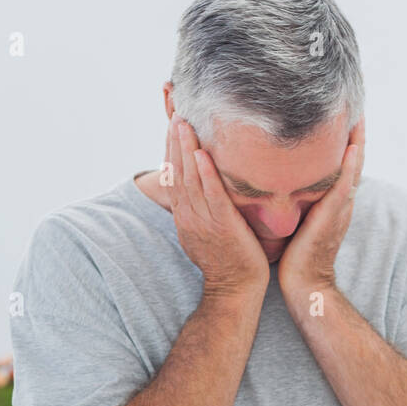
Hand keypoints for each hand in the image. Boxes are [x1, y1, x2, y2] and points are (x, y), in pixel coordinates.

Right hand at [162, 115, 269, 296]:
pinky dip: (206, 175)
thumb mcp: (208, 233)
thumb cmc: (229, 262)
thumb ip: (204, 210)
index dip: (171, 150)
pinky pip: (212, 196)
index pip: (174, 178)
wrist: (235, 291)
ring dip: (185, 150)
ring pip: (190, 180)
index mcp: (185, 217)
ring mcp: (204, 222)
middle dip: (175, 142)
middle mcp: (190, 217)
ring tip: (183, 123)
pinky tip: (202, 155)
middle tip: (175, 114)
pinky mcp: (222, 227)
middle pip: (177, 174)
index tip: (172, 126)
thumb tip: (206, 191)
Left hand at [277, 118, 364, 302]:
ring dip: (358, 139)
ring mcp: (341, 207)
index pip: (342, 160)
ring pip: (354, 166)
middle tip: (354, 99)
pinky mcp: (334, 216)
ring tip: (359, 112)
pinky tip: (351, 146)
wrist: (304, 283)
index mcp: (333, 198)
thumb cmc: (296, 255)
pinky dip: (350, 165)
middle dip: (355, 129)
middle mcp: (341, 199)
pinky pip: (345, 185)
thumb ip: (296, 196)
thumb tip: (280, 175)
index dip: (344, 135)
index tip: (340, 109)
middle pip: (353, 157)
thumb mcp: (298, 217)